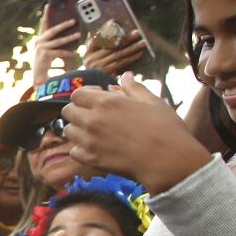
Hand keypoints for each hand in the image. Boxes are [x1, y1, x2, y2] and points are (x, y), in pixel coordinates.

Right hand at [30, 18, 81, 79]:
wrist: (38, 76)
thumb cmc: (46, 61)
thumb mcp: (49, 49)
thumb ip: (56, 41)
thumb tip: (71, 33)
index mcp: (40, 38)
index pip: (44, 24)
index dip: (46, 14)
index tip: (49, 5)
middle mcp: (38, 42)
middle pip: (52, 30)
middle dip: (64, 25)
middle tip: (74, 20)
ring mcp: (41, 48)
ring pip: (58, 41)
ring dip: (69, 38)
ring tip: (78, 35)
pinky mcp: (44, 56)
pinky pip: (59, 52)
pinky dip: (68, 53)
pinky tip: (75, 53)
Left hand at [62, 73, 211, 192]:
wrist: (168, 160)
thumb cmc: (165, 128)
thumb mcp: (152, 101)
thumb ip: (134, 87)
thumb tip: (126, 75)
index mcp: (106, 102)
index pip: (77, 94)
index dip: (85, 95)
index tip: (97, 98)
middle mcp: (93, 120)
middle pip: (67, 111)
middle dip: (78, 110)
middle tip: (94, 114)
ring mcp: (90, 141)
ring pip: (68, 131)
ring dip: (78, 129)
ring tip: (94, 131)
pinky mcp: (92, 160)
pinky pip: (74, 151)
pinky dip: (81, 149)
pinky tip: (95, 147)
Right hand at [81, 27, 148, 75]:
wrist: (88, 86)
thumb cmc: (92, 68)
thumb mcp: (89, 56)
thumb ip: (92, 44)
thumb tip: (94, 32)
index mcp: (88, 53)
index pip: (97, 38)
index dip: (105, 30)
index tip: (114, 21)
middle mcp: (93, 60)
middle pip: (112, 47)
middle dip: (126, 39)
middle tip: (137, 32)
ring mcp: (100, 67)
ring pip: (119, 55)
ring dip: (133, 48)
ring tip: (143, 42)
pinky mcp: (108, 74)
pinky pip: (122, 64)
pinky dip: (131, 58)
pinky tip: (139, 53)